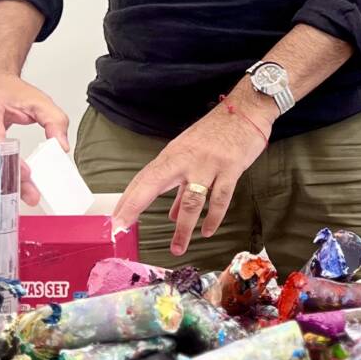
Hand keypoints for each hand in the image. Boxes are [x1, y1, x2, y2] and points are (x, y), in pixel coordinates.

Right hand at [0, 71, 69, 205]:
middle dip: (9, 178)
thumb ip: (55, 121)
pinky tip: (10, 182)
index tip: (26, 173)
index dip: (9, 160)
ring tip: (24, 192)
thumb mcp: (39, 101)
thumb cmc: (9, 91)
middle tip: (30, 193)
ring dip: (2, 181)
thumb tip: (60, 146)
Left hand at [112, 87, 273, 255]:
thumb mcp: (192, 153)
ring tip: (177, 249)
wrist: (245, 110)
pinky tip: (207, 231)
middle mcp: (186, 159)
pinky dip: (213, 217)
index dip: (128, 199)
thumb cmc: (216, 132)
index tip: (115, 219)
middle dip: (135, 205)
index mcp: (173, 155)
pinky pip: (220, 198)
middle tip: (121, 227)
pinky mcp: (230, 168)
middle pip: (155, 182)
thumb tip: (172, 215)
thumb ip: (181, 186)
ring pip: (191, 199)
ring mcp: (208, 163)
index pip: (145, 178)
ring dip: (183, 228)